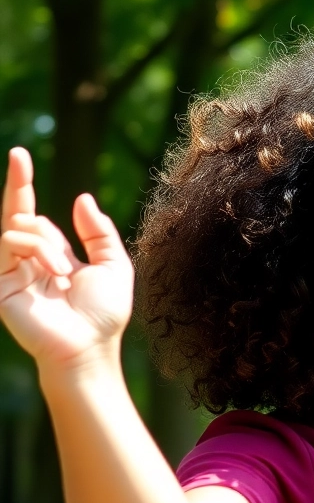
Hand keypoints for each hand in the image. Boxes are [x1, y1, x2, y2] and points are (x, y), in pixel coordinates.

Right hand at [0, 147, 133, 372]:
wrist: (88, 348)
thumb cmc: (103, 316)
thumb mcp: (113, 266)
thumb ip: (99, 233)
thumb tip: (81, 199)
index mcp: (54, 258)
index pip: (37, 219)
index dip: (24, 188)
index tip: (19, 157)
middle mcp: (31, 263)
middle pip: (18, 214)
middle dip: (17, 184)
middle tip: (18, 154)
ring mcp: (14, 273)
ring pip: (20, 229)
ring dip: (47, 243)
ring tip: (66, 273)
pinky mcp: (2, 284)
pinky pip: (8, 244)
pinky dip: (35, 249)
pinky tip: (54, 271)